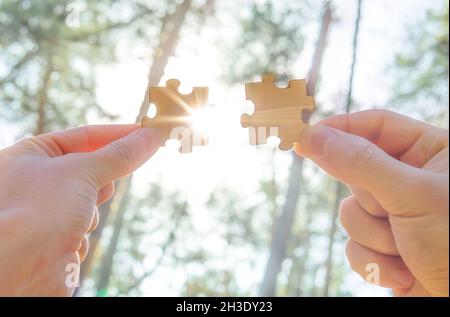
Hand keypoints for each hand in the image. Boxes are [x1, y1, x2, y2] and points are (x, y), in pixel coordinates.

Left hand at [0, 125, 160, 295]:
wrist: (20, 270)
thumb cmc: (37, 210)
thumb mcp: (83, 171)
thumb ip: (119, 154)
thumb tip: (151, 136)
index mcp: (31, 155)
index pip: (84, 136)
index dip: (117, 134)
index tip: (147, 132)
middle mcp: (35, 180)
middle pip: (89, 169)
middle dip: (102, 179)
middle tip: (122, 171)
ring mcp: (47, 210)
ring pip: (91, 200)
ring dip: (91, 210)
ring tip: (76, 219)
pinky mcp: (56, 237)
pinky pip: (85, 227)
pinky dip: (82, 233)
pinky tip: (67, 242)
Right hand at [296, 110, 448, 296]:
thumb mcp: (411, 194)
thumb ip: (359, 162)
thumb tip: (312, 137)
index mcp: (431, 153)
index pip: (377, 125)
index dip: (341, 129)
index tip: (307, 137)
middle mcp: (411, 180)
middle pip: (356, 171)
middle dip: (370, 202)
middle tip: (393, 213)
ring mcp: (396, 214)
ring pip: (350, 212)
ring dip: (374, 237)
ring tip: (407, 250)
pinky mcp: (383, 246)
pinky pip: (353, 245)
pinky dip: (373, 262)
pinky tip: (404, 273)